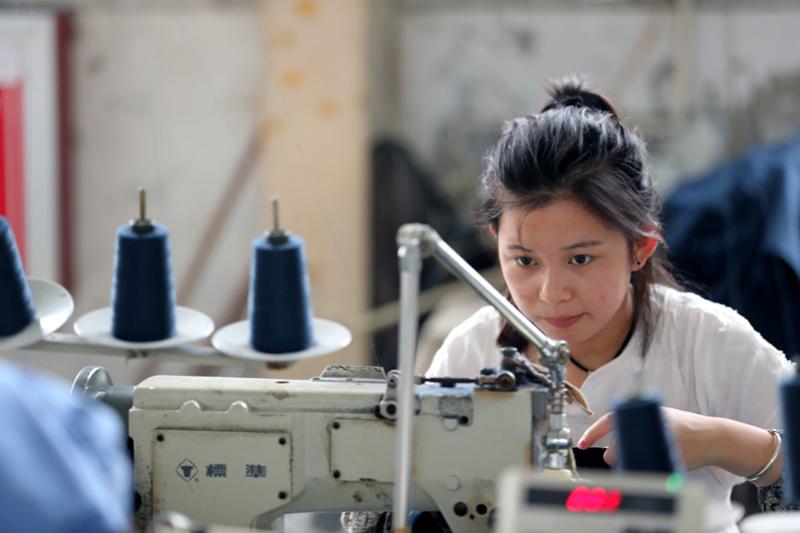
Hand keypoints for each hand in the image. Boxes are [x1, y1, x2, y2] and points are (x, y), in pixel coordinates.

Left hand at [576, 406, 717, 470]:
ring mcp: (656, 443)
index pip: (609, 422)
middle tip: (624, 456)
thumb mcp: (657, 416)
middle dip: (615, 456)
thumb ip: (635, 424)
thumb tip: (610, 443)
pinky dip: (642, 471)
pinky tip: (650, 466)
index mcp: (643, 413)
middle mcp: (647, 425)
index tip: (581, 443)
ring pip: (626, 462)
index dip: (592, 433)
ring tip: (643, 457)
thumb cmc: (683, 427)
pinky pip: (642, 471)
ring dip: (629, 464)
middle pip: (614, 450)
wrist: (711, 437)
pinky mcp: (665, 460)